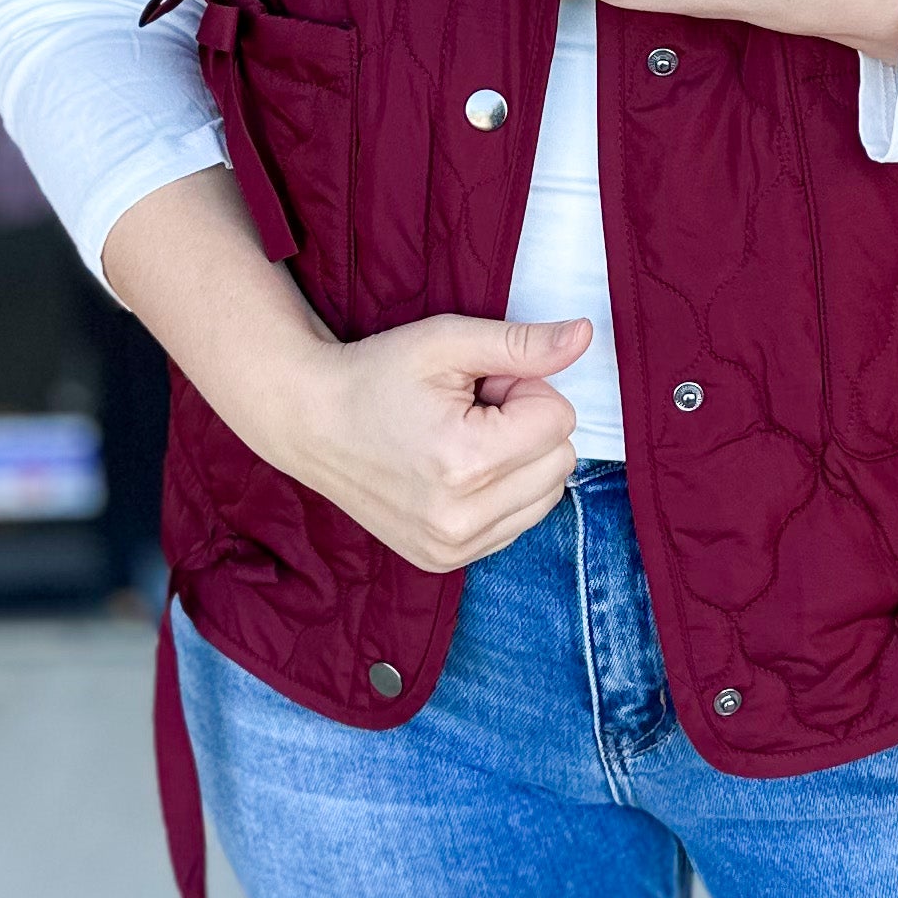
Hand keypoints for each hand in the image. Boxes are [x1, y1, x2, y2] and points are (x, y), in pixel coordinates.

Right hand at [258, 312, 590, 572]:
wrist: (311, 424)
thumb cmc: (376, 376)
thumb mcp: (446, 343)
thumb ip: (521, 344)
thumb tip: (586, 336)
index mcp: (463, 463)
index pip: (558, 420)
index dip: (523, 390)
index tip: (477, 388)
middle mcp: (460, 519)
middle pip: (561, 460)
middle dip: (526, 426)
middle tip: (469, 412)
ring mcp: (453, 548)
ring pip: (548, 495)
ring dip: (519, 462)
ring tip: (462, 441)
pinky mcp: (447, 561)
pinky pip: (520, 523)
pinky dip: (504, 492)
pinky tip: (457, 472)